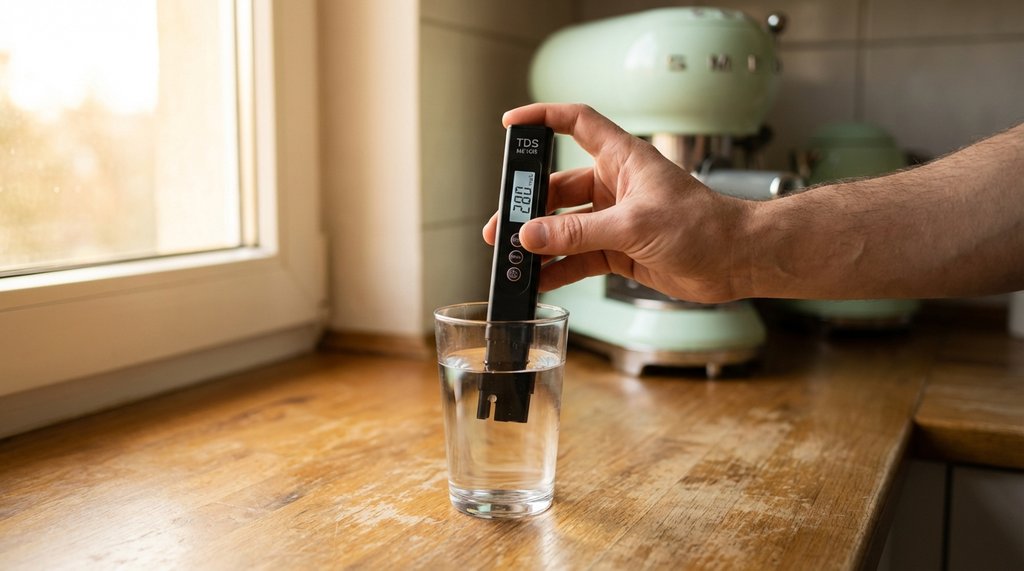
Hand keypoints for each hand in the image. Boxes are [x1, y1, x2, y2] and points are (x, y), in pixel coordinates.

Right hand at [483, 103, 753, 302]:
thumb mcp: (633, 225)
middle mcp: (615, 186)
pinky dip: (559, 268)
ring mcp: (615, 219)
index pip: (576, 123)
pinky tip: (540, 280)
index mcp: (622, 159)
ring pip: (565, 227)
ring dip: (540, 242)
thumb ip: (579, 233)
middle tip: (502, 226)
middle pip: (557, 187)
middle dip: (527, 206)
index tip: (512, 125)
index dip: (543, 118)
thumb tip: (532, 235)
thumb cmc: (703, 225)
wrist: (736, 261)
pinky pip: (578, 257)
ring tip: (513, 258)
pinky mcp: (619, 249)